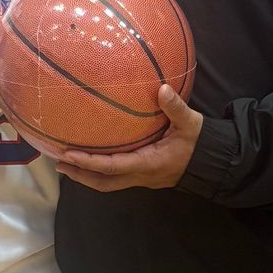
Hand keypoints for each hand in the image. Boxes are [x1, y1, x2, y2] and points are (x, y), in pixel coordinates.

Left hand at [56, 86, 202, 191]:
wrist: (212, 162)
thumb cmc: (199, 143)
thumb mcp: (190, 124)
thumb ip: (176, 108)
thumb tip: (162, 89)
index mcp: (148, 163)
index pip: (112, 166)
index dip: (89, 162)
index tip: (68, 155)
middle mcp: (141, 175)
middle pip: (104, 182)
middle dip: (80, 175)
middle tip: (59, 163)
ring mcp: (141, 178)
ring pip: (108, 183)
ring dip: (87, 175)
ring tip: (67, 163)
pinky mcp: (143, 175)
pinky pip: (115, 177)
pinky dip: (99, 171)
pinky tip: (90, 159)